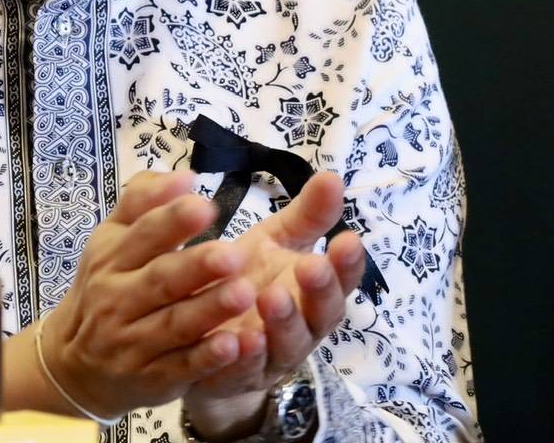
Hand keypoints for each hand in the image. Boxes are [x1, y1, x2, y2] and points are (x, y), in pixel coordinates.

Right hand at [6, 171, 259, 419]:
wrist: (74, 361)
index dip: (172, 221)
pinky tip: (234, 345)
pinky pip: (181, 367)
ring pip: (174, 325)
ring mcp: (133, 342)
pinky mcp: (151, 378)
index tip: (205, 206)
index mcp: (111, 258)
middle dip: (196, 268)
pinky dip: (206, 358)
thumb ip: (144, 201)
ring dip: (209, 310)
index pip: (142, 235)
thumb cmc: (107, 285)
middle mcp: (117, 299)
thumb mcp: (113, 238)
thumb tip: (185, 176)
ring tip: (245, 293)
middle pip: (160, 281)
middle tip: (234, 254)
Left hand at [182, 171, 365, 439]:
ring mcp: (271, 358)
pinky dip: (241, 358)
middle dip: (319, 292)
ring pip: (285, 346)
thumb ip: (306, 216)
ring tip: (272, 297)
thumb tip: (334, 176)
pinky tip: (237, 339)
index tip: (347, 238)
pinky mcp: (235, 377)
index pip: (342, 280)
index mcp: (313, 293)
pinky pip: (241, 371)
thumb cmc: (248, 282)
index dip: (347, 264)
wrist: (206, 340)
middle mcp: (302, 329)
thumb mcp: (276, 243)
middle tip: (310, 266)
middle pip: (322, 316)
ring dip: (282, 324)